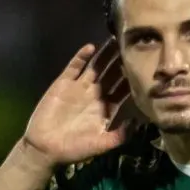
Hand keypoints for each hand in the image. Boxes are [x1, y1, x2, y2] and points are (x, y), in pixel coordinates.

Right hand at [23, 39, 131, 164]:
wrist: (45, 149)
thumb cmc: (74, 149)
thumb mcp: (101, 145)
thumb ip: (120, 135)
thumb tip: (139, 123)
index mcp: (106, 108)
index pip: (122, 90)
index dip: (132, 79)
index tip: (144, 66)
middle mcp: (94, 95)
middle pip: (111, 74)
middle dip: (121, 61)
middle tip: (132, 45)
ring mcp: (78, 88)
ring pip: (95, 67)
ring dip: (105, 55)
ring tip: (115, 40)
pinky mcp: (63, 84)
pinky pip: (73, 67)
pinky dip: (81, 57)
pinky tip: (90, 47)